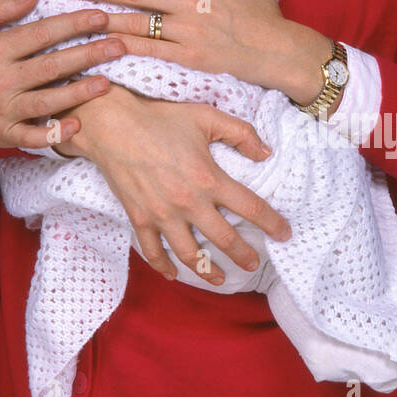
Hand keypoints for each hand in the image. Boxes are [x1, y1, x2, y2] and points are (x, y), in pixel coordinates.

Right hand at [0, 0, 122, 149]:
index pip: (41, 33)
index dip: (73, 24)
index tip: (99, 17)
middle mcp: (1, 80)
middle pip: (54, 65)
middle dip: (89, 54)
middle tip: (119, 45)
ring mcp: (3, 110)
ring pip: (49, 100)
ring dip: (81, 91)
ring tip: (108, 82)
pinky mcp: (3, 133)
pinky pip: (33, 136)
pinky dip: (55, 133)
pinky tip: (77, 123)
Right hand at [65, 85, 289, 285]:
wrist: (113, 126)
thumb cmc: (160, 118)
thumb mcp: (205, 116)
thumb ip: (240, 133)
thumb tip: (265, 153)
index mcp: (208, 178)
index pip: (250, 207)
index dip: (272, 223)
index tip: (284, 233)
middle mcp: (188, 203)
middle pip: (224, 240)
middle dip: (244, 255)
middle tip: (254, 264)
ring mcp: (162, 215)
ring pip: (190, 255)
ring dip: (208, 271)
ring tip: (220, 279)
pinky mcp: (139, 219)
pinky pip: (153, 252)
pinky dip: (164, 267)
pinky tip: (174, 274)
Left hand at [69, 0, 331, 102]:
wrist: (279, 50)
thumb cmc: (265, 11)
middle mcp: (188, 2)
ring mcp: (187, 31)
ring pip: (136, 22)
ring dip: (105, 17)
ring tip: (80, 15)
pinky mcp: (188, 57)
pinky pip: (150, 50)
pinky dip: (125, 46)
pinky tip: (105, 43)